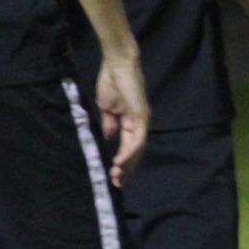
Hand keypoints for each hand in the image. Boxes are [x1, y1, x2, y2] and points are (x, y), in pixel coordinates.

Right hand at [95, 51, 149, 186]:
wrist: (116, 65)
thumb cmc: (110, 83)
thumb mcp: (107, 109)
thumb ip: (110, 125)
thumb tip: (109, 140)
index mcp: (131, 122)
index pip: (129, 147)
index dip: (123, 162)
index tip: (113, 175)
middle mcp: (139, 124)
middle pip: (136, 152)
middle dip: (126, 169)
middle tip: (117, 183)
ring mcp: (142, 120)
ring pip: (137, 149)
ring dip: (127, 164)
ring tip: (116, 177)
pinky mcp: (141, 116)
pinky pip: (137, 139)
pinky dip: (129, 151)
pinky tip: (120, 162)